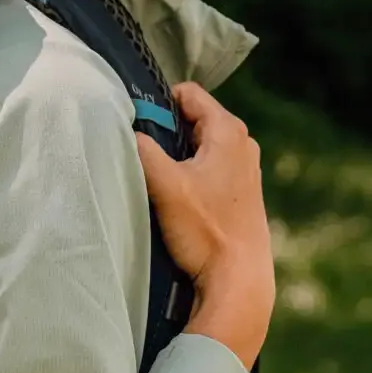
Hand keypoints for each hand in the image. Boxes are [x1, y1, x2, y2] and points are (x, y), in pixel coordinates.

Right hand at [136, 83, 274, 368]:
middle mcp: (243, 143)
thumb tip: (126, 131)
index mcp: (228, 131)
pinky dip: (192, 176)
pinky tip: (181, 202)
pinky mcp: (242, 192)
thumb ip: (141, 149)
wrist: (238, 278)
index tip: (140, 128)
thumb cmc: (205, 231)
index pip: (187, 94)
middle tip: (147, 159)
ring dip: (178, 158)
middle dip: (168, 133)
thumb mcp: (164, 184)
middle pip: (193, 119)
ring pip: (201, 146)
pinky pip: (210, 168)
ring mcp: (246, 168)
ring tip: (161, 183)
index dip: (159, 104)